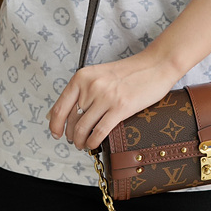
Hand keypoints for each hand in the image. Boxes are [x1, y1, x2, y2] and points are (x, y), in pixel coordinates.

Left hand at [46, 52, 178, 150]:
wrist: (156, 65)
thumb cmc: (131, 71)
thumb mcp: (99, 75)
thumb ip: (81, 91)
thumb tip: (59, 113)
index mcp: (82, 77)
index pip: (60, 106)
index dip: (55, 124)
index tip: (56, 133)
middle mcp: (91, 86)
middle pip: (72, 120)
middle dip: (71, 135)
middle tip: (75, 140)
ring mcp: (106, 97)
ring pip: (83, 128)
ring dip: (80, 141)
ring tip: (83, 145)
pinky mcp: (121, 108)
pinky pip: (99, 131)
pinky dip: (93, 142)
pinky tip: (94, 144)